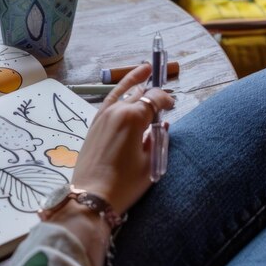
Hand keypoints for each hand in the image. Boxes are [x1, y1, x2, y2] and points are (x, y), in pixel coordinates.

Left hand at [72, 64, 174, 215]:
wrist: (92, 196)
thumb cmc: (125, 183)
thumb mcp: (150, 162)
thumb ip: (157, 139)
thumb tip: (161, 126)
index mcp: (133, 117)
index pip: (155, 99)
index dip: (167, 100)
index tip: (173, 106)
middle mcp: (117, 110)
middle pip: (139, 94)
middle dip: (153, 94)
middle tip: (163, 97)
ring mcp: (102, 115)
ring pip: (122, 92)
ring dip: (134, 82)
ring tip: (144, 69)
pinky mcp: (94, 124)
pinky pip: (109, 101)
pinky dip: (118, 93)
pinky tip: (124, 91)